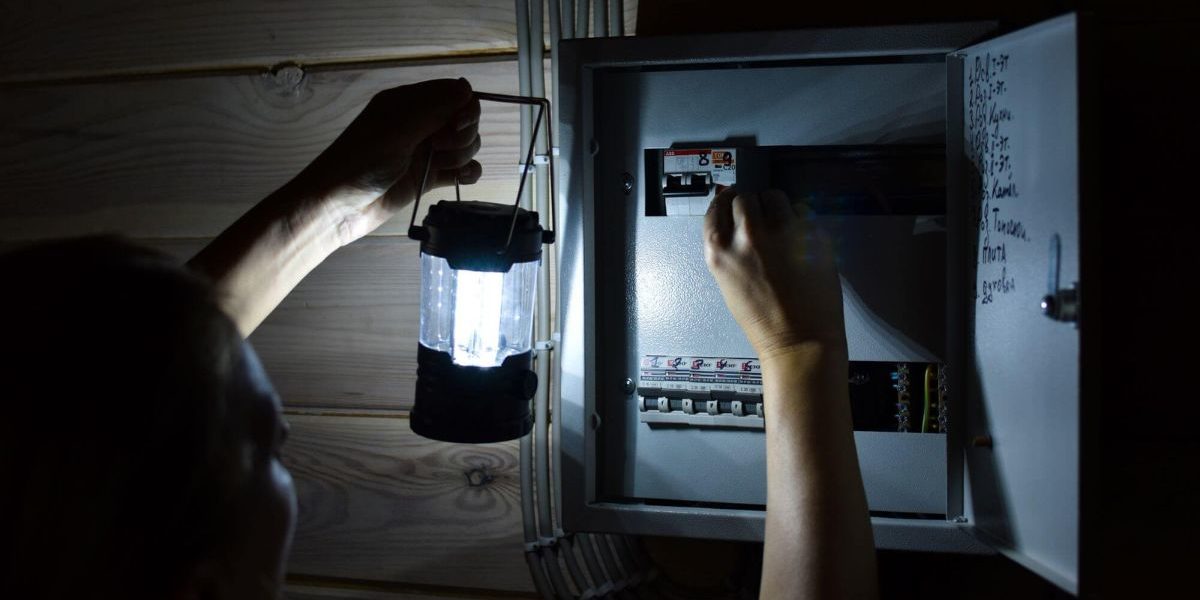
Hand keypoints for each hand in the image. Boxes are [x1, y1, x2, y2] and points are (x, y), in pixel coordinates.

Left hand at [287, 78, 482, 244]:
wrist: (340, 207)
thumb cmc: (361, 161)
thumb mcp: (396, 129)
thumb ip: (434, 108)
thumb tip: (467, 87)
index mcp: (410, 103)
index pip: (455, 94)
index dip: (465, 108)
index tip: (456, 125)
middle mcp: (422, 123)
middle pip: (465, 119)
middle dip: (463, 134)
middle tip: (438, 147)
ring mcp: (427, 151)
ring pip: (467, 144)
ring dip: (462, 155)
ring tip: (439, 166)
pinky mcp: (430, 177)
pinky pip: (463, 169)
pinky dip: (467, 173)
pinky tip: (459, 178)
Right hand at [703, 188, 845, 360]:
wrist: (798, 339)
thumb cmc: (762, 317)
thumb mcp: (727, 280)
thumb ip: (726, 244)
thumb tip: (727, 205)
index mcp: (720, 249)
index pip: (717, 207)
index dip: (725, 203)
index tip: (731, 203)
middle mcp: (748, 235)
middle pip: (744, 197)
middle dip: (751, 205)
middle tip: (760, 221)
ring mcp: (781, 231)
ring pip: (773, 196)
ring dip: (774, 206)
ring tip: (781, 227)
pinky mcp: (811, 233)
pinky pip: (801, 210)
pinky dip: (799, 219)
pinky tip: (799, 241)